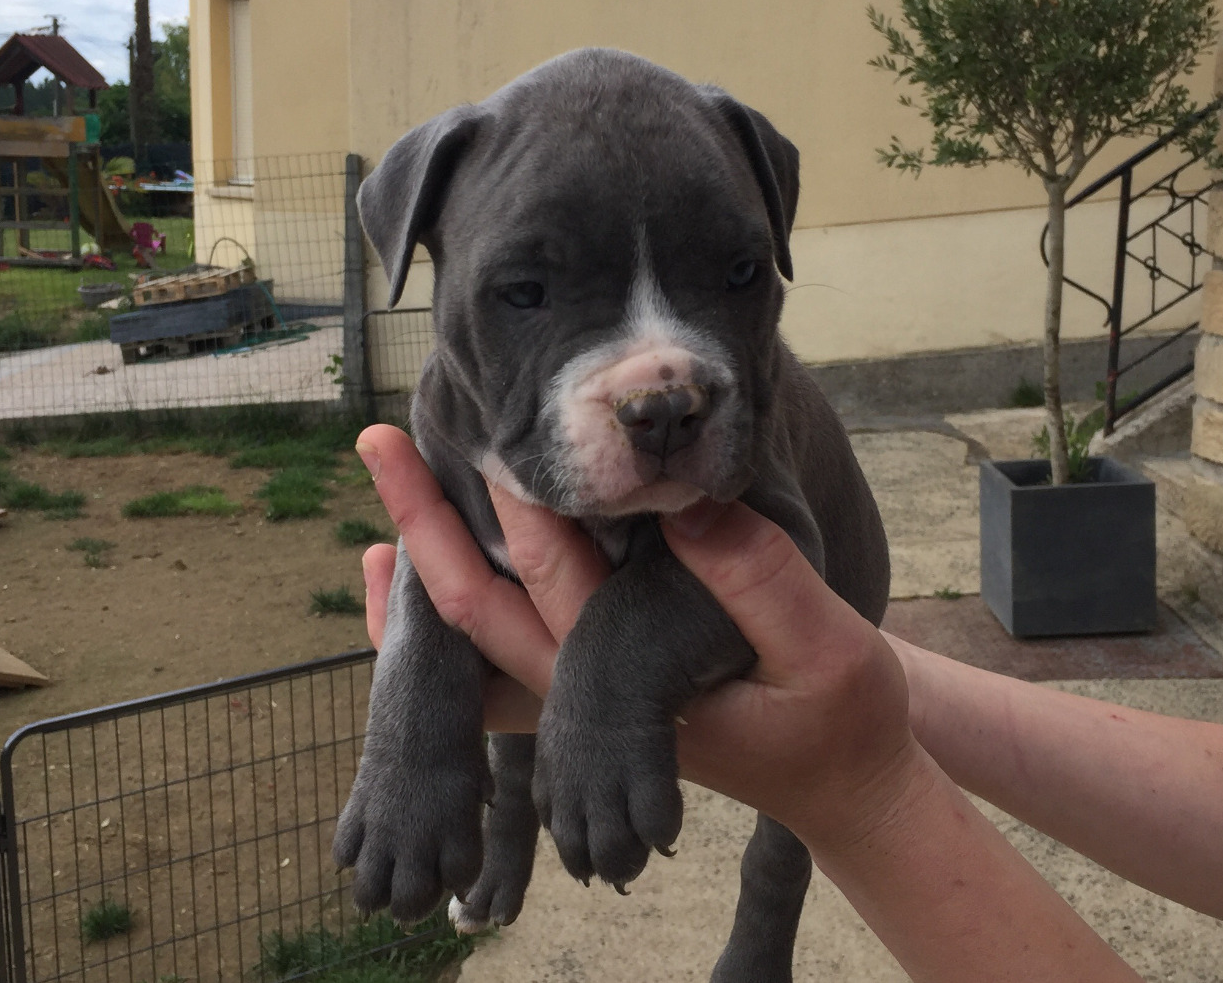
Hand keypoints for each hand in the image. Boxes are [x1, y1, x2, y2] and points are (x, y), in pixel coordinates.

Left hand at [356, 424, 918, 843]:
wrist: (846, 787)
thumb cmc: (843, 721)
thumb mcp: (823, 647)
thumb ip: (757, 580)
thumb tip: (685, 502)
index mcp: (633, 687)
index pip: (551, 585)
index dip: (514, 509)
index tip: (486, 435)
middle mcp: (586, 699)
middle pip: (478, 610)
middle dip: (424, 524)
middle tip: (377, 443)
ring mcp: (583, 702)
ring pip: (478, 635)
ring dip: (427, 560)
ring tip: (385, 488)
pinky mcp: (596, 691)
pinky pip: (502, 649)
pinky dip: (465, 596)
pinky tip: (437, 558)